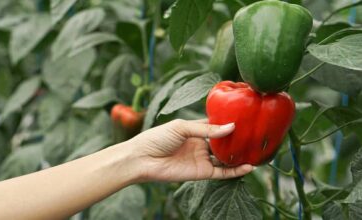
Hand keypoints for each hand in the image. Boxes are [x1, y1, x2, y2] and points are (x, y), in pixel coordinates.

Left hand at [128, 119, 252, 181]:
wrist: (142, 158)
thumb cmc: (157, 137)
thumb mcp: (182, 127)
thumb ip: (206, 129)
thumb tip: (230, 128)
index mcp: (195, 130)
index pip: (216, 125)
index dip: (229, 123)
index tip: (245, 118)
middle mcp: (201, 144)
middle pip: (223, 142)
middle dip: (237, 140)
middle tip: (255, 135)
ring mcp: (202, 159)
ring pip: (225, 158)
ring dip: (239, 156)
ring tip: (257, 151)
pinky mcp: (201, 173)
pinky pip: (222, 173)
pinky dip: (235, 171)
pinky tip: (247, 166)